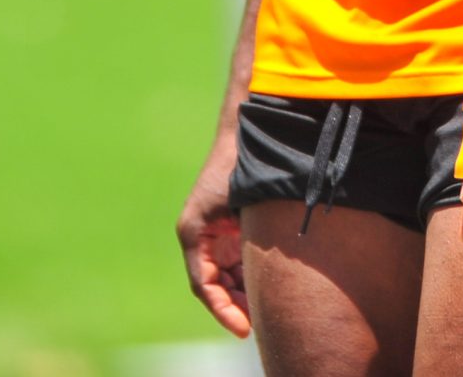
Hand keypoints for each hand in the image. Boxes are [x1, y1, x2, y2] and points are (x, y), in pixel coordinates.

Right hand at [176, 129, 250, 336]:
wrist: (248, 134)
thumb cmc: (245, 168)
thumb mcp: (247, 209)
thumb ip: (252, 243)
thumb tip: (263, 284)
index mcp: (194, 233)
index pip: (204, 285)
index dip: (223, 309)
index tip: (243, 329)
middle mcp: (199, 236)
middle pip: (214, 285)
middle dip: (235, 306)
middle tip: (258, 325)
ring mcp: (213, 233)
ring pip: (225, 276)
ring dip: (243, 293)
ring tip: (266, 311)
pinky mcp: (227, 229)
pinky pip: (235, 262)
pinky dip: (248, 277)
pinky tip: (268, 288)